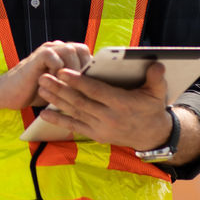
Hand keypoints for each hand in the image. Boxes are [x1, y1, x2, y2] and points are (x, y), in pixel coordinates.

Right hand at [0, 41, 92, 111]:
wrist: (8, 93)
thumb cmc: (35, 93)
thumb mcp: (60, 88)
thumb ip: (74, 83)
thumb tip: (97, 90)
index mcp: (64, 54)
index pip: (86, 54)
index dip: (91, 69)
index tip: (92, 86)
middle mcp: (57, 48)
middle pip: (81, 50)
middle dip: (84, 69)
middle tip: (81, 87)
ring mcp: (47, 50)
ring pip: (70, 51)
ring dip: (72, 71)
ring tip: (67, 87)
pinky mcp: (38, 56)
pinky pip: (55, 58)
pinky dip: (56, 72)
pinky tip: (52, 84)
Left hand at [34, 61, 171, 148]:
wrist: (151, 135)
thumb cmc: (151, 108)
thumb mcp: (158, 93)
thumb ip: (156, 78)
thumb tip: (158, 64)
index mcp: (122, 104)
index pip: (96, 91)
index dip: (79, 81)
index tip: (63, 71)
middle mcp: (109, 117)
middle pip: (80, 102)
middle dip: (60, 89)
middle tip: (44, 77)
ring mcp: (100, 128)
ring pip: (74, 112)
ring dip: (56, 100)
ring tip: (41, 88)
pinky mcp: (95, 135)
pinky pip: (74, 126)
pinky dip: (58, 120)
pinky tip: (43, 113)